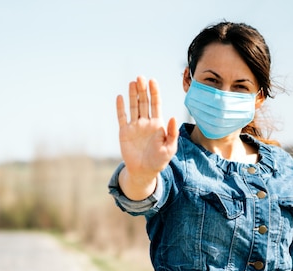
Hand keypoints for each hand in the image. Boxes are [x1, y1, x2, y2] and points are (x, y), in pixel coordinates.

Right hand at [116, 76, 177, 199]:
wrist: (143, 171)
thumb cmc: (159, 160)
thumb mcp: (170, 148)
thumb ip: (172, 133)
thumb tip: (172, 117)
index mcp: (157, 124)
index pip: (156, 104)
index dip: (155, 92)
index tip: (153, 81)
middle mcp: (145, 122)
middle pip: (144, 102)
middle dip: (143, 90)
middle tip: (140, 77)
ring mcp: (134, 126)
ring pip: (133, 107)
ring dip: (133, 95)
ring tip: (132, 83)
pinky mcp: (124, 132)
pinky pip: (122, 117)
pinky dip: (120, 108)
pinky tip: (120, 97)